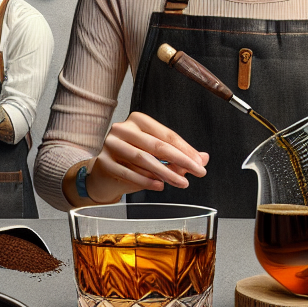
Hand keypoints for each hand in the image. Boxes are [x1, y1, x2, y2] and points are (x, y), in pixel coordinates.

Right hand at [83, 111, 207, 203]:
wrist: (104, 176)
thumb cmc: (132, 162)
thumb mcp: (157, 157)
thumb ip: (179, 155)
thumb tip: (203, 158)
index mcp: (138, 121)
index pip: (166, 135)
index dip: (186, 150)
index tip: (200, 163)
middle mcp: (123, 129)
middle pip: (157, 145)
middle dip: (181, 160)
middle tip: (197, 172)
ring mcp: (111, 144)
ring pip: (143, 159)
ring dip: (166, 172)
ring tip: (181, 182)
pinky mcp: (104, 162)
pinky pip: (128, 172)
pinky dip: (146, 181)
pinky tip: (159, 186)